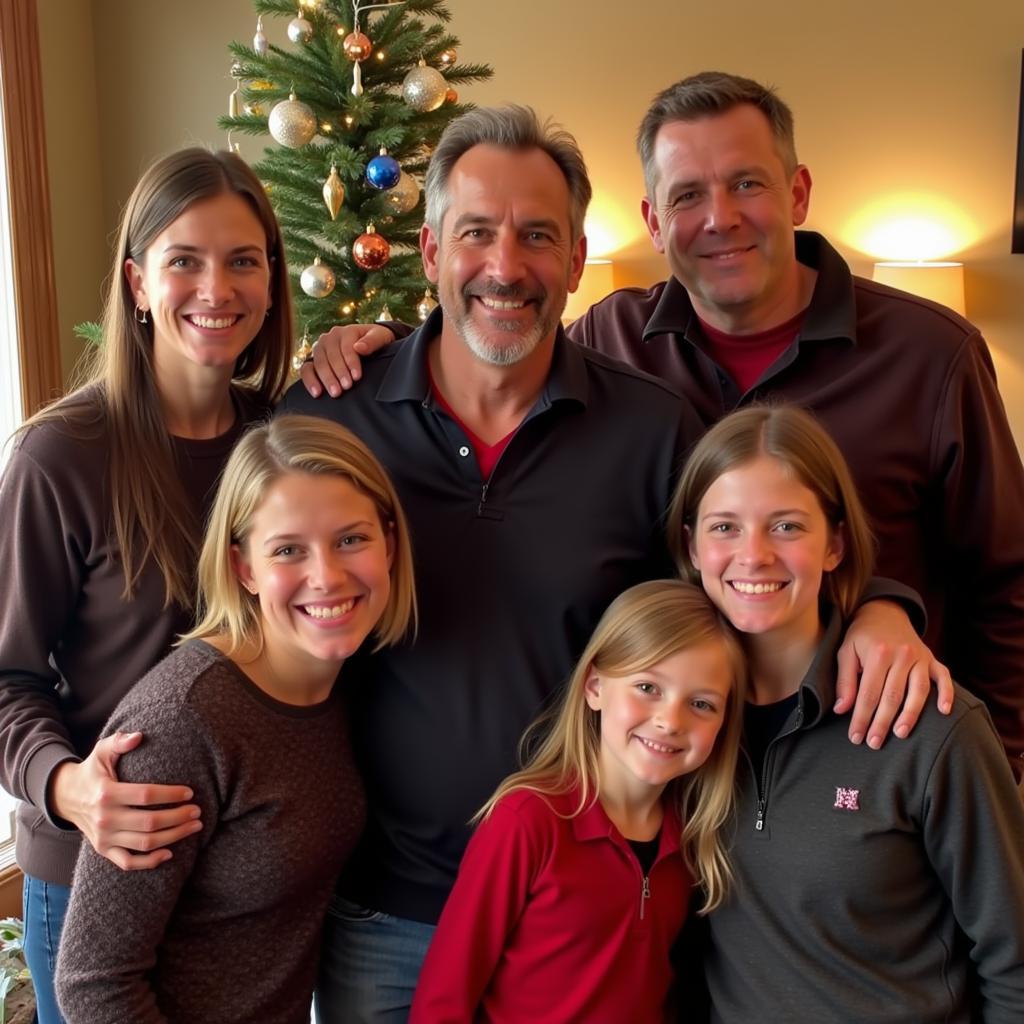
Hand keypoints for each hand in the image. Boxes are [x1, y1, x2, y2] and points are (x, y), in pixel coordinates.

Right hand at [48, 732, 201, 870]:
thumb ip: (119, 742)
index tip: (190, 792)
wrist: (65, 797)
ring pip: (144, 843)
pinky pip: (128, 862)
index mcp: (107, 793)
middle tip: (198, 811)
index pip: (145, 795)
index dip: (170, 794)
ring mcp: (104, 838)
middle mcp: (105, 818)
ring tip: (194, 826)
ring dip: (173, 837)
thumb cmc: (93, 771)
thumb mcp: (102, 751)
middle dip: (178, 817)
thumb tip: (139, 736)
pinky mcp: (103, 850)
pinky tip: (170, 853)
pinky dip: (149, 862)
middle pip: (149, 822)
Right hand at [299, 323, 395, 397]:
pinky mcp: (313, 360)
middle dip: (338, 373)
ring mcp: (320, 348)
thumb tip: (359, 347)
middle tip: (346, 387)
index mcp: (346, 331)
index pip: (346, 347)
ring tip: (335, 393)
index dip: (351, 362)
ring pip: (318, 362)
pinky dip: (309, 380)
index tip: (357, 376)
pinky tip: (316, 393)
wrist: (370, 344)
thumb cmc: (376, 341)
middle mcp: (330, 338)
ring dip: (326, 378)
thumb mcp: (380, 337)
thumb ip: (372, 341)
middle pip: (331, 356)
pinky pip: (306, 369)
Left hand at [834, 600, 953, 748]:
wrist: (884, 612)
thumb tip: (842, 710)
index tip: (856, 737)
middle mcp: (901, 655)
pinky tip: (944, 712)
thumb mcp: (845, 652)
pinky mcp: (933, 659)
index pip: (868, 693)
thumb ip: (845, 681)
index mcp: (877, 653)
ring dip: (911, 714)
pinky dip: (947, 694)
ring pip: (919, 690)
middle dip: (882, 722)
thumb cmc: (861, 637)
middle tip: (874, 743)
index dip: (861, 717)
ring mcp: (920, 657)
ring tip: (900, 734)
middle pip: (893, 696)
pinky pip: (944, 677)